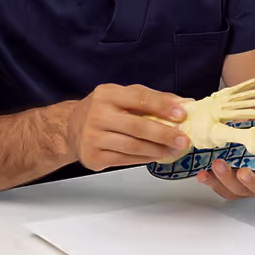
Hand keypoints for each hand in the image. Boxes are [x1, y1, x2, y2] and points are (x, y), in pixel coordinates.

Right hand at [68, 84, 189, 171]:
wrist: (70, 128)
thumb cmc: (103, 109)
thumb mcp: (123, 95)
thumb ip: (152, 98)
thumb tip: (184, 103)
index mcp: (107, 94)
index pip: (139, 97)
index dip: (162, 105)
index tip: (182, 113)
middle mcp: (98, 114)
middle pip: (137, 126)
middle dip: (164, 134)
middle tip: (183, 140)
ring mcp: (93, 137)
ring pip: (132, 146)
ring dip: (157, 150)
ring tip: (174, 150)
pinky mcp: (93, 156)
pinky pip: (124, 160)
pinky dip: (143, 159)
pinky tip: (156, 156)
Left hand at [197, 159, 254, 200]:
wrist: (254, 146)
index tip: (244, 172)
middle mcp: (252, 186)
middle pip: (241, 189)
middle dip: (228, 177)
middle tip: (219, 164)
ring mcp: (238, 186)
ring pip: (227, 189)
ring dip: (216, 179)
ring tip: (208, 168)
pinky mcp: (224, 183)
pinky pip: (216, 185)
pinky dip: (208, 180)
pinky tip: (201, 173)